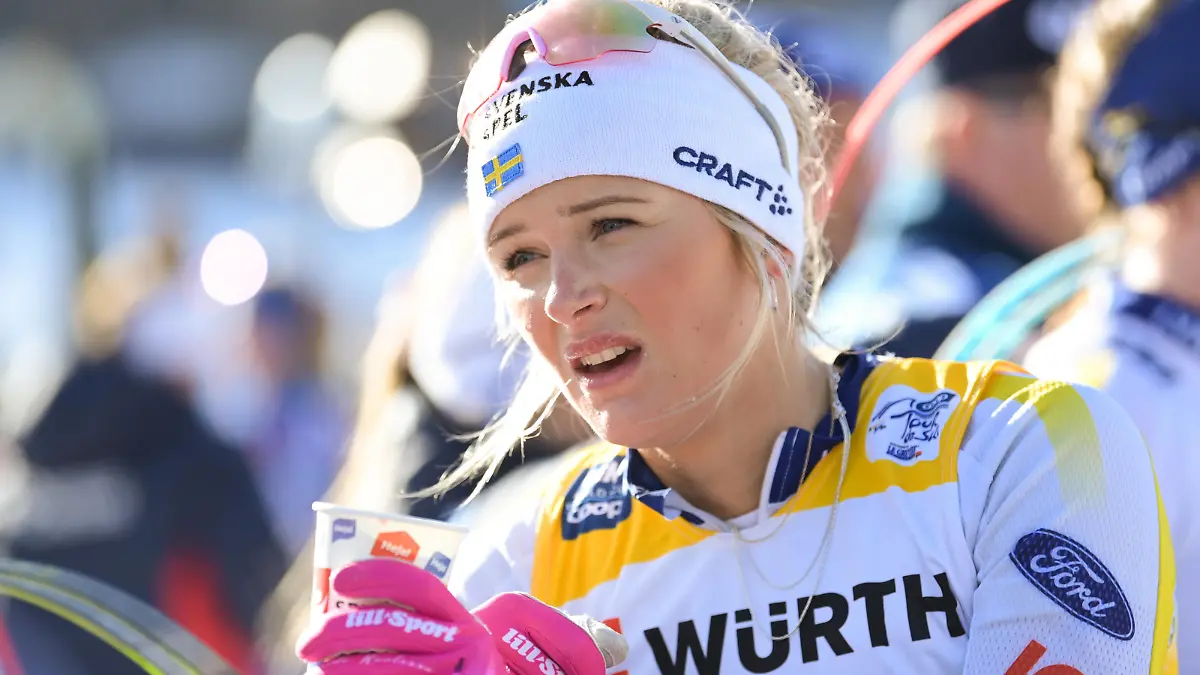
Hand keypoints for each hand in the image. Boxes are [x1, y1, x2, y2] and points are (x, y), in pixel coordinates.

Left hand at [297, 559, 624, 674]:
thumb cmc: (511, 674)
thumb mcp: (491, 650)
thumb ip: (450, 634)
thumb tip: (375, 617)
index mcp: (476, 626)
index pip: (419, 585)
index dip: (376, 576)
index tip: (342, 581)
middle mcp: (468, 648)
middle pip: (388, 627)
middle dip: (338, 631)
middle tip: (310, 642)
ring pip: (382, 669)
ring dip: (342, 667)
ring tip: (319, 666)